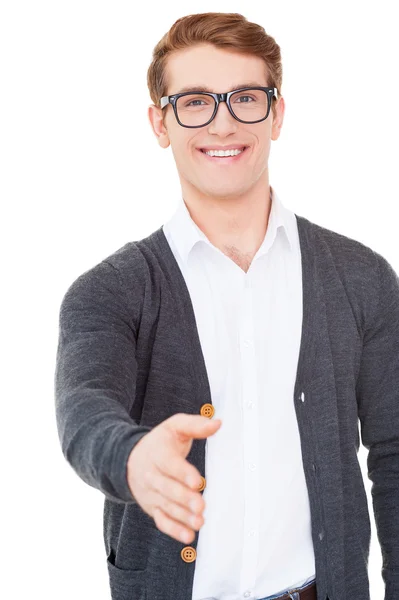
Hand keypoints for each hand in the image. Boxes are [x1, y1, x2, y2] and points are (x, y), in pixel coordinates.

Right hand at [127, 413, 221, 543]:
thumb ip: (195, 425)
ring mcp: (151, 493)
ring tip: (199, 522)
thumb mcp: (174, 426)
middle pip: (167, 488)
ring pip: (166, 506)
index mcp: (158, 453)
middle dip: (184, 498)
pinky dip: (174, 530)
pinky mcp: (152, 508)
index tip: (197, 481)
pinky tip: (189, 536)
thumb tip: (217, 423)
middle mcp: (151, 475)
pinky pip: (162, 521)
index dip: (183, 473)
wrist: (129, 459)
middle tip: (201, 506)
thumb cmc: (159, 442)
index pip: (170, 464)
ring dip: (182, 516)